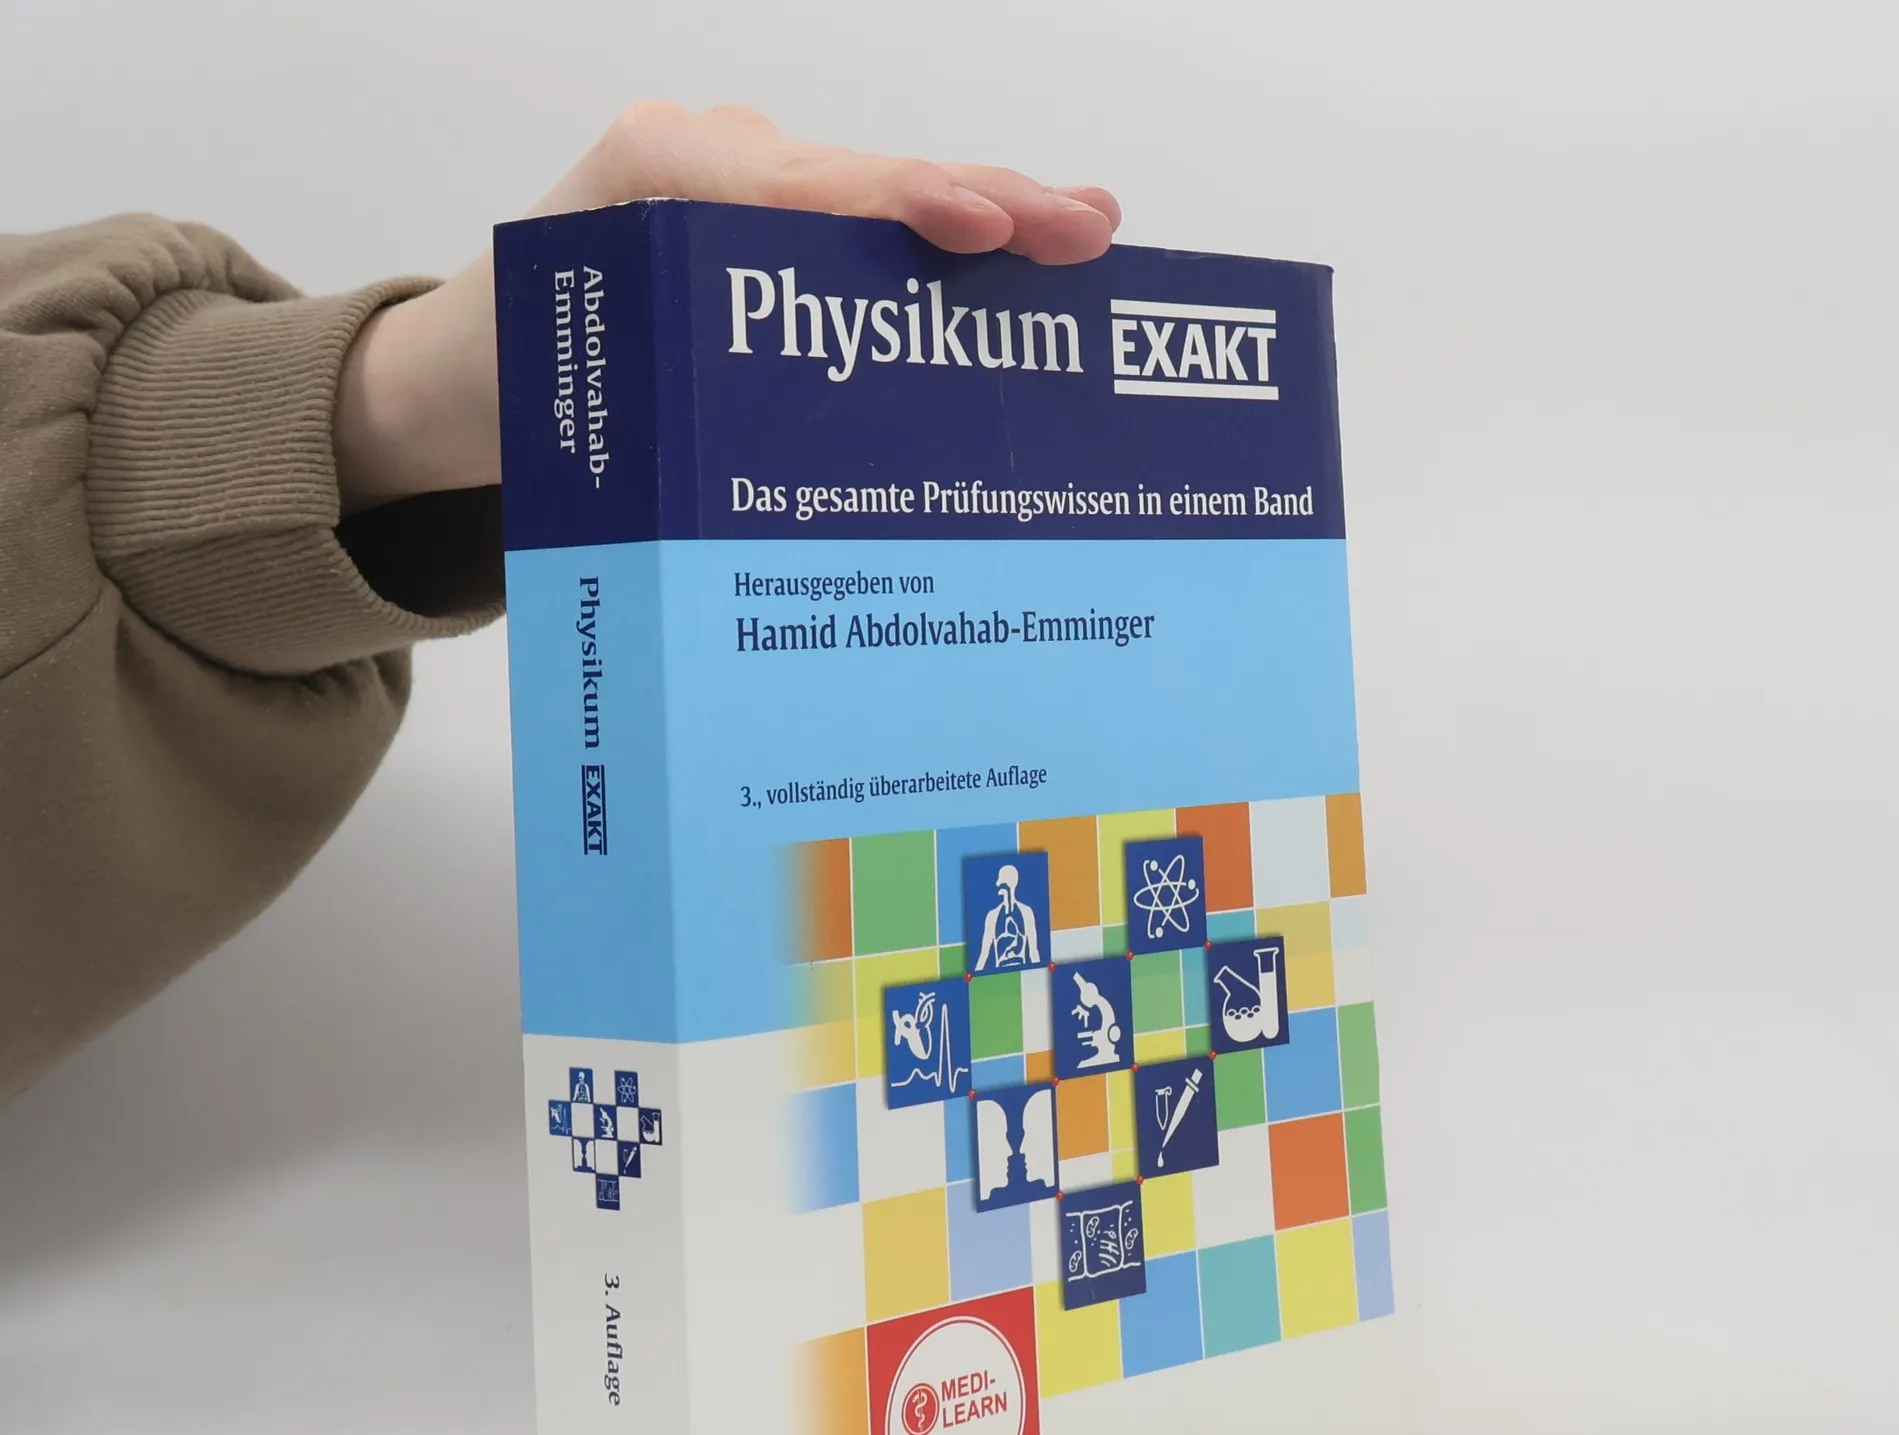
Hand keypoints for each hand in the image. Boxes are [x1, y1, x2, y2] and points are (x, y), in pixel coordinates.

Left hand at [333, 103, 1120, 512]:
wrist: (457, 374)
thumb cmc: (513, 392)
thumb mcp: (583, 407)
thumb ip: (688, 407)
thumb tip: (816, 461)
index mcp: (656, 178)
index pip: (807, 189)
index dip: (904, 208)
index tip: (983, 230)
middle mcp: (705, 157)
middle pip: (865, 179)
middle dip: (982, 202)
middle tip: (1088, 227)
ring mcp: (735, 179)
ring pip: (873, 199)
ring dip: (979, 221)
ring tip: (1076, 234)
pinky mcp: (755, 219)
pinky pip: (853, 227)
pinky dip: (933, 249)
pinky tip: (1010, 260)